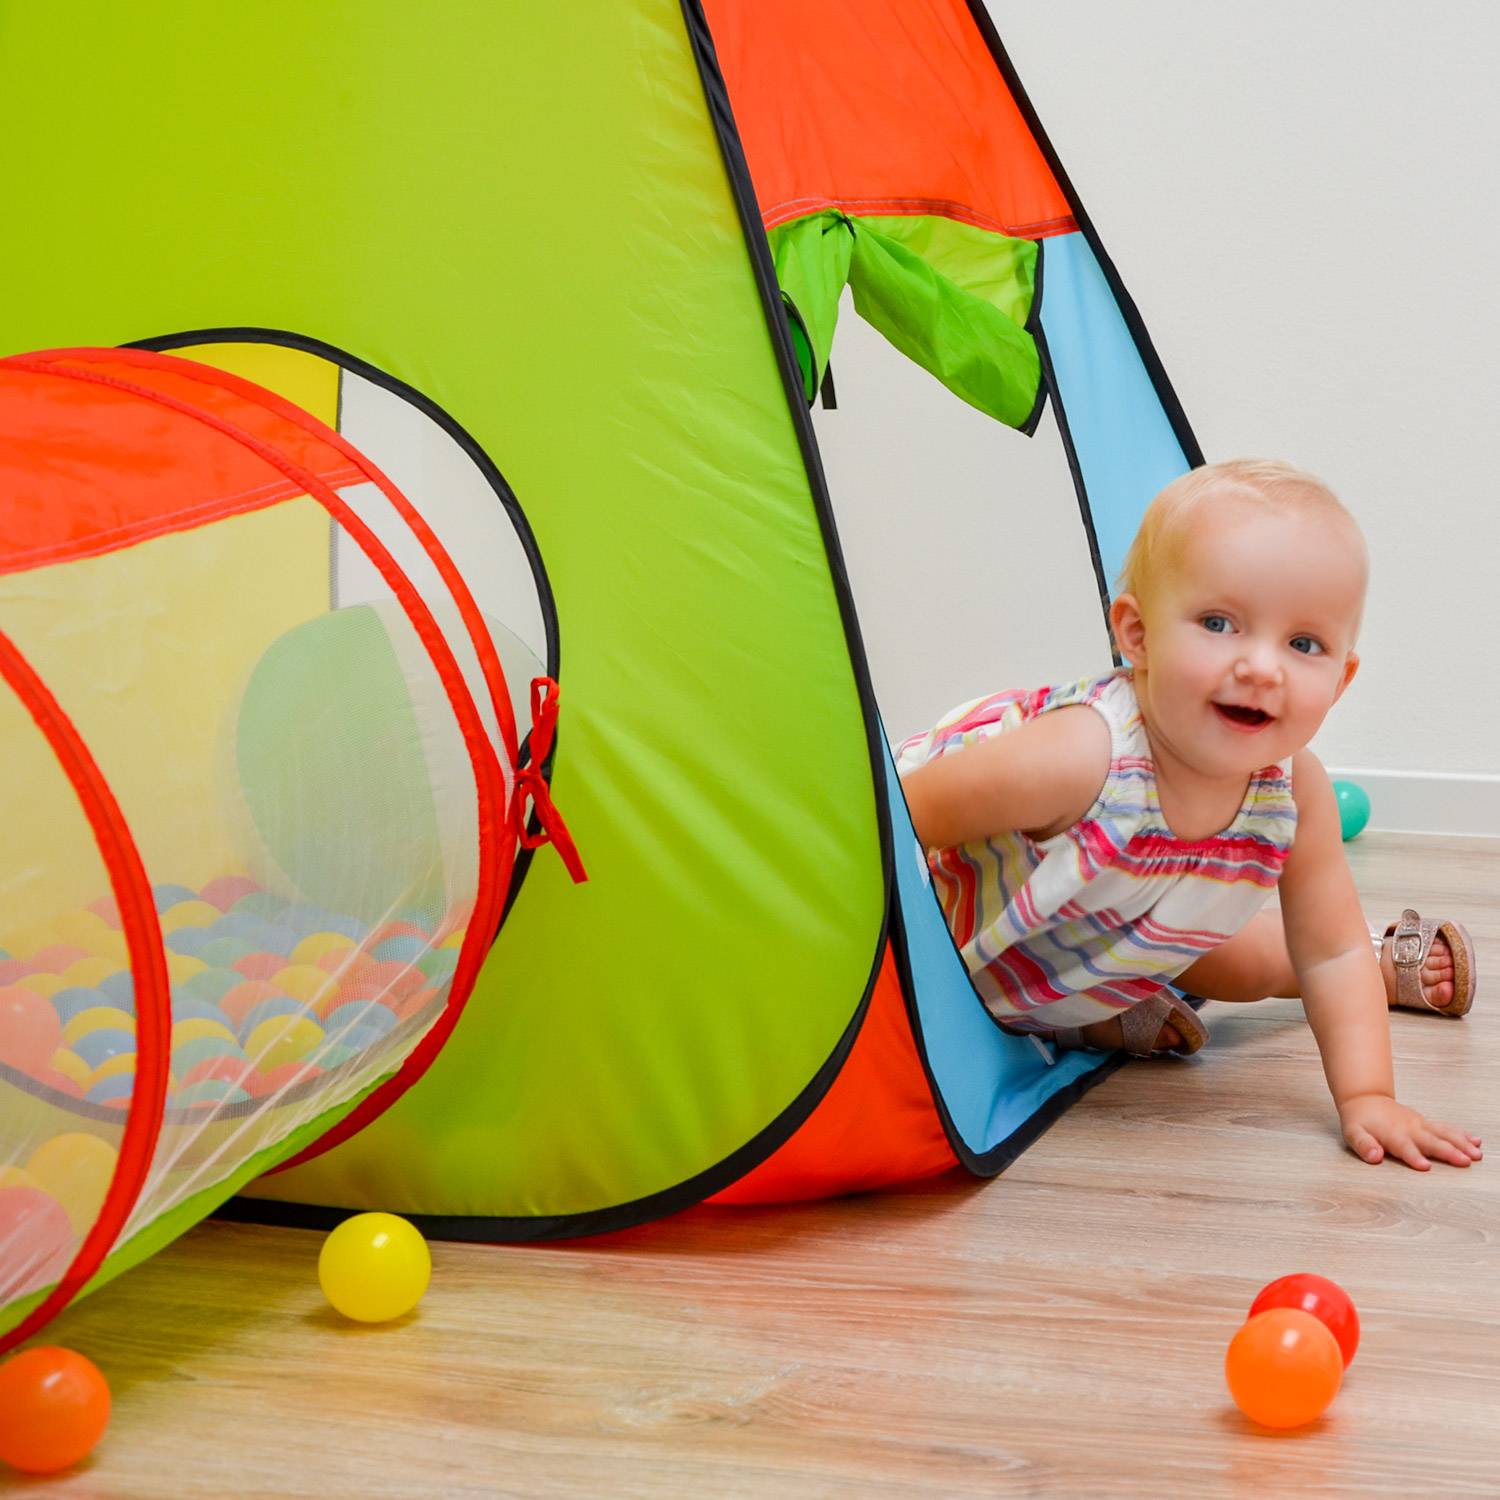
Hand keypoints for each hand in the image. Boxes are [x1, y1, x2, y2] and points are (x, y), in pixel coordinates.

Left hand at [1338, 1094, 1482, 1169]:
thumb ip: (1363, 1145)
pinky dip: (1462, 1134)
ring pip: (1444, 1134)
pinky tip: (1476, 1141)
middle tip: (1465, 1161)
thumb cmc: (1360, 1121)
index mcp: (1392, 1134)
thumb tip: (1374, 1156)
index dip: (1414, 1157)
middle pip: (1431, 1142)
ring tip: (1477, 1154)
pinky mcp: (1426, 1123)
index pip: (1404, 1148)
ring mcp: (1420, 1125)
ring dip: (1461, 1144)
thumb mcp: (1353, 1133)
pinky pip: (1446, 1128)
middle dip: (1448, 1152)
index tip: (1426, 1166)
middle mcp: (1410, 1129)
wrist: (1365, 1099)